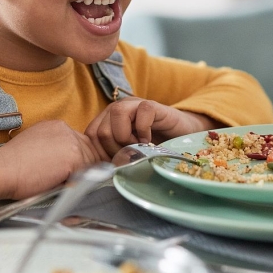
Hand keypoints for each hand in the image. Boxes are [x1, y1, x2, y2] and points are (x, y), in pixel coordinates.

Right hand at [0, 120, 101, 199]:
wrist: (1, 171)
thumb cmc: (11, 166)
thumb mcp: (35, 147)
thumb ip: (54, 149)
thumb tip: (67, 164)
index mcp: (56, 126)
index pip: (79, 144)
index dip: (76, 161)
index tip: (64, 171)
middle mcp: (66, 129)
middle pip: (89, 152)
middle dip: (81, 168)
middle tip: (62, 180)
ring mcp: (71, 142)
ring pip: (90, 164)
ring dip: (80, 176)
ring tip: (57, 182)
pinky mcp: (74, 157)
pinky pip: (87, 174)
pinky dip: (77, 183)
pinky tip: (59, 184)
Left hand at [84, 98, 214, 159]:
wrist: (181, 134)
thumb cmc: (152, 145)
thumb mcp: (128, 151)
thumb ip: (112, 153)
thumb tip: (98, 168)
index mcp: (108, 118)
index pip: (91, 134)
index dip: (103, 152)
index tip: (119, 159)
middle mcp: (118, 107)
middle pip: (102, 129)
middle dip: (116, 148)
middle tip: (131, 153)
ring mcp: (134, 104)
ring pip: (117, 114)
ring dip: (127, 137)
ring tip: (139, 145)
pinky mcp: (152, 105)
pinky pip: (141, 114)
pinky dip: (144, 132)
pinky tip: (150, 140)